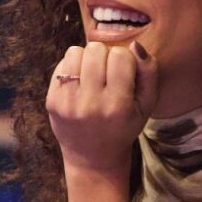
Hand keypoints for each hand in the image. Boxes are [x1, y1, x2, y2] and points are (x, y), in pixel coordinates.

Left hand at [46, 40, 157, 172]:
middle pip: (95, 50)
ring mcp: (68, 103)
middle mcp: (91, 104)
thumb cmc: (124, 126)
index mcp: (118, 105)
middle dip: (104, 56)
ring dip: (86, 58)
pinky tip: (80, 82)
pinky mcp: (52, 101)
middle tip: (107, 72)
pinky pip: (61, 65)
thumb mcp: (147, 105)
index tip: (124, 74)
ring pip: (75, 52)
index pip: (120, 56)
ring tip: (92, 74)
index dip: (124, 60)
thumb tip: (134, 45)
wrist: (93, 156)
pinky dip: (72, 67)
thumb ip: (149, 72)